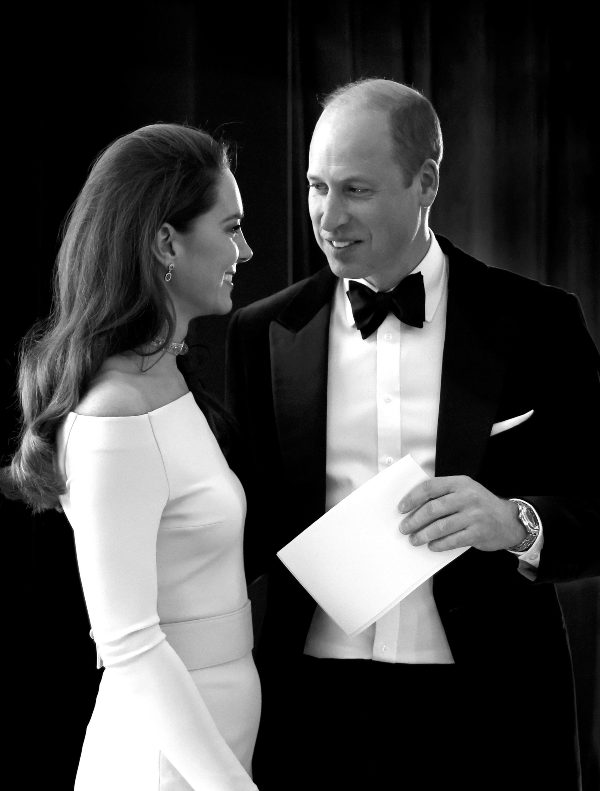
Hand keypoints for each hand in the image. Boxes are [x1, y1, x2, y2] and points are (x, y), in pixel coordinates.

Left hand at [399, 475, 525, 551]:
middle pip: (433, 509)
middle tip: (404, 528)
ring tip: (414, 540)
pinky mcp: (478, 533)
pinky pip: (452, 540)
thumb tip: (414, 507)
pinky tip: (431, 546)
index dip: (412, 498)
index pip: (430, 487)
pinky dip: (439, 544)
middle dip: (414, 520)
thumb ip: (443, 494)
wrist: (509, 520)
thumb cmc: (480, 505)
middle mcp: (467, 497)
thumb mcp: (464, 491)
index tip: (401, 508)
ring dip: (423, 535)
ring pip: (440, 527)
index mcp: (460, 483)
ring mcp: (474, 515)